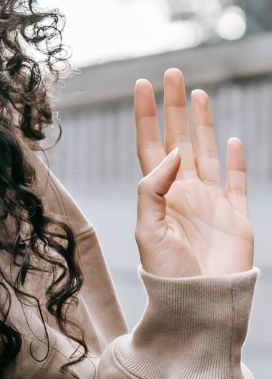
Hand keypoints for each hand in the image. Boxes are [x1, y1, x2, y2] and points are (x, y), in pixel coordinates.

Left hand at [133, 68, 253, 277]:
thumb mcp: (147, 231)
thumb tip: (172, 152)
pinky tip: (229, 139)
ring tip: (196, 92)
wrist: (199, 307)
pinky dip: (235, 160)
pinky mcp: (236, 217)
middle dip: (174, 106)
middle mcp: (183, 194)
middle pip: (177, 139)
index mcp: (158, 196)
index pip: (150, 146)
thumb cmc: (167, 276)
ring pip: (205, 152)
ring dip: (201, 122)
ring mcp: (210, 203)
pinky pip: (237, 182)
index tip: (140, 84)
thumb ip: (153, 189)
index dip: (146, 115)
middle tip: (171, 72)